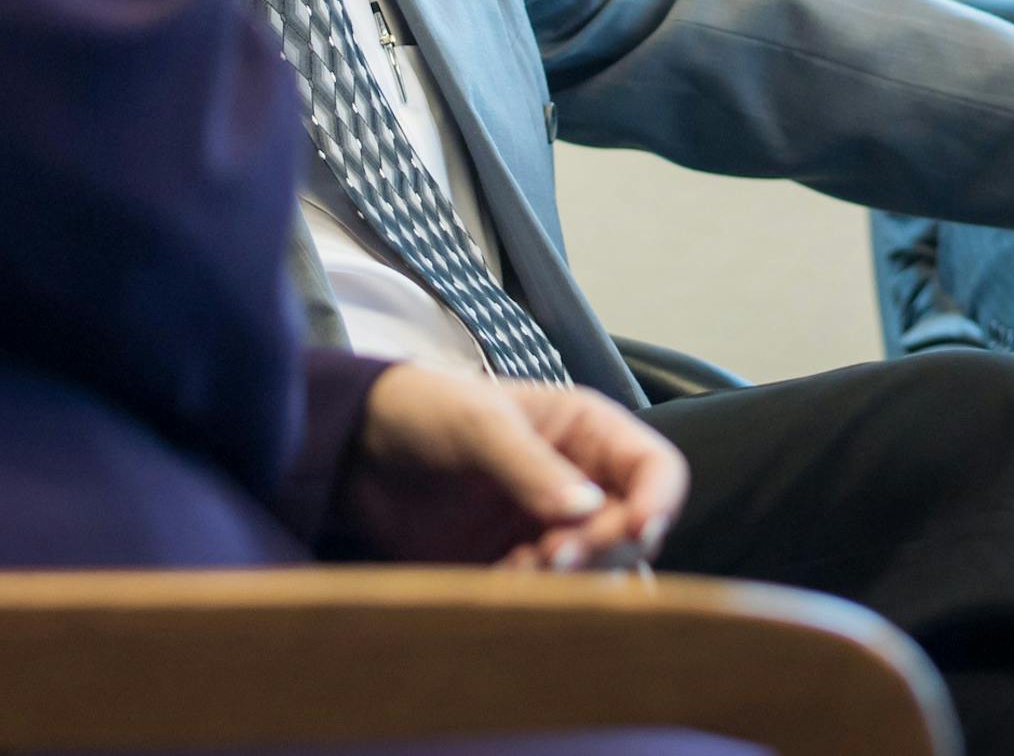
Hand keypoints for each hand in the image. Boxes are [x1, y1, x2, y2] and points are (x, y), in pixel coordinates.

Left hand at [342, 362, 688, 569]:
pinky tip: (495, 583)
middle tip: (551, 556)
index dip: (658, 502)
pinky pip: (549, 600)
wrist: (355, 451)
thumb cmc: (425, 411)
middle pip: (633, 532)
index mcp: (588, 434)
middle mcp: (581, 484)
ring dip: (570, 584)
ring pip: (598, 574)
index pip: (655, 470)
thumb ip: (531, 466)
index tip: (637, 531)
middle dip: (602, 550)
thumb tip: (588, 510)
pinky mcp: (516, 569)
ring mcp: (550, 530)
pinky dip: (534, 602)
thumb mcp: (480, 424)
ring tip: (518, 570)